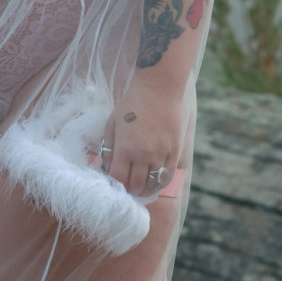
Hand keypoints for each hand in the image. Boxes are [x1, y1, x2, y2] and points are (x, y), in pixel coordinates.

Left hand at [100, 82, 187, 197]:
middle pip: (136, 185)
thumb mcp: (112, 124)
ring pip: (154, 183)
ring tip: (140, 190)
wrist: (158, 89)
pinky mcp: (175, 151)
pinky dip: (160, 183)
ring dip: (145, 190)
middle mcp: (144, 154)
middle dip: (130, 191)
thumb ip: (109, 147)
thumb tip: (106, 167)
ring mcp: (161, 154)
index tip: (114, 185)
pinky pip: (168, 175)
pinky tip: (154, 183)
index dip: (116, 185)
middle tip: (127, 191)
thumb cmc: (131, 104)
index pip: (119, 178)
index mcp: (125, 148)